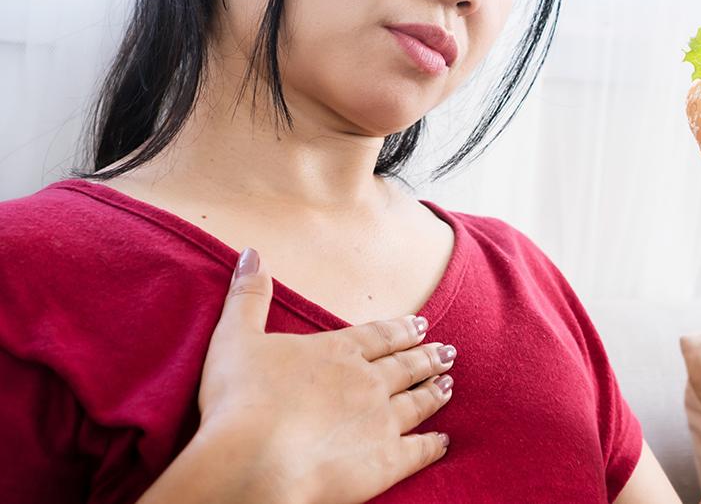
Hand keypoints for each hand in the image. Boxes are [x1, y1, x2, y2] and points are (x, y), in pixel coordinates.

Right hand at [196, 249, 456, 503]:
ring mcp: (381, 421)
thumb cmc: (239, 401)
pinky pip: (418, 451)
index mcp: (337, 351)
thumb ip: (248, 295)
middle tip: (449, 352)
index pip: (379, 335)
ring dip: (434, 392)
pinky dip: (432, 445)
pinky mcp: (385, 462)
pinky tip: (443, 441)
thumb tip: (252, 253)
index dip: (401, 330)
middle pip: (404, 366)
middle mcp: (367, 381)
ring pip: (417, 402)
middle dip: (427, 357)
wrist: (252, 460)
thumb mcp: (235, 337)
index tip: (421, 325)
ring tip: (449, 384)